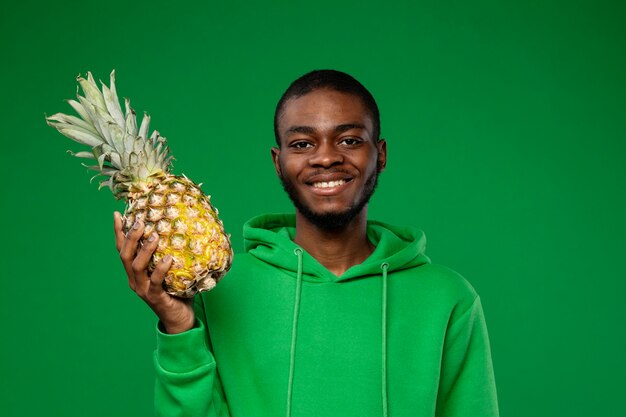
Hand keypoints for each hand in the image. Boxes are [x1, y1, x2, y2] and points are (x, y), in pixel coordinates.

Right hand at [114, 211, 194, 333]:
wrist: (180, 318)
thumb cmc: (177, 290)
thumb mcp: (169, 270)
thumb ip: (168, 252)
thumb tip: (179, 228)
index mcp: (134, 272)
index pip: (122, 250)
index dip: (119, 233)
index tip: (118, 214)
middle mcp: (134, 280)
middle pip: (125, 256)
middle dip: (131, 237)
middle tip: (140, 221)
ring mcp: (143, 290)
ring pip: (137, 267)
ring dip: (145, 251)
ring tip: (154, 237)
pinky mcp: (155, 298)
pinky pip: (155, 282)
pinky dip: (161, 269)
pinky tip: (168, 259)